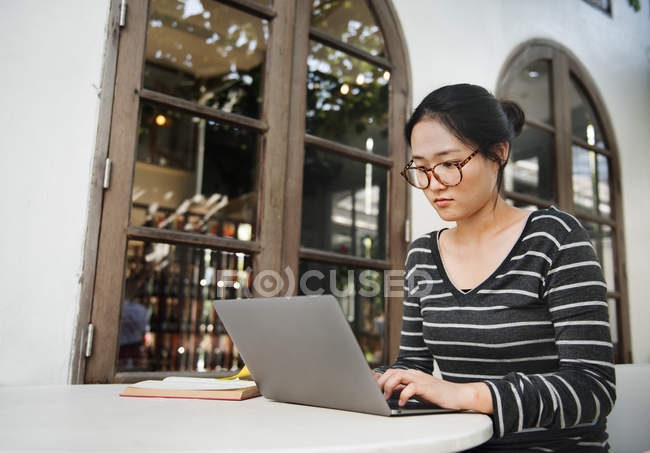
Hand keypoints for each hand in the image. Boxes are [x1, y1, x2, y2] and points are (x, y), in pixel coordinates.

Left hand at [376, 368, 492, 412]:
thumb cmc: (438, 395)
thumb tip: (389, 391)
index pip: (392, 372)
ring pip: (399, 375)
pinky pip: (411, 387)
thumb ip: (404, 389)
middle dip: (381, 382)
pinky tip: (403, 403)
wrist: (457, 395)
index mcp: (412, 374)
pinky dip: (403, 395)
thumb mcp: (417, 392)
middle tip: (377, 394)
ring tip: (387, 397)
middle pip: (392, 371)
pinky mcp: (426, 387)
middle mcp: (414, 374)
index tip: (374, 389)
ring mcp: (420, 379)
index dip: (381, 379)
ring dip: (389, 386)